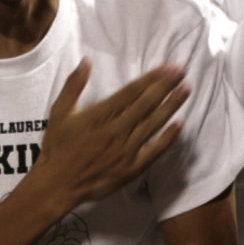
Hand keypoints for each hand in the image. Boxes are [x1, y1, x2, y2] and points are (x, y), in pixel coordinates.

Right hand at [30, 61, 188, 212]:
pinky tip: (179, 124)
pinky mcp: (132, 168)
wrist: (58, 183)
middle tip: (182, 71)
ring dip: (171, 105)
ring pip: (153, 123)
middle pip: (146, 104)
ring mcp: (126, 150)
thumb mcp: (59, 111)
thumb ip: (74, 85)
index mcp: (100, 114)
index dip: (151, 78)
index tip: (167, 67)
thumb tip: (87, 61)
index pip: (132, 92)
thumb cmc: (58, 146)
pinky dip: (168, 138)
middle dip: (166, 86)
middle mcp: (116, 130)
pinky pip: (154, 150)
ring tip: (185, 90)